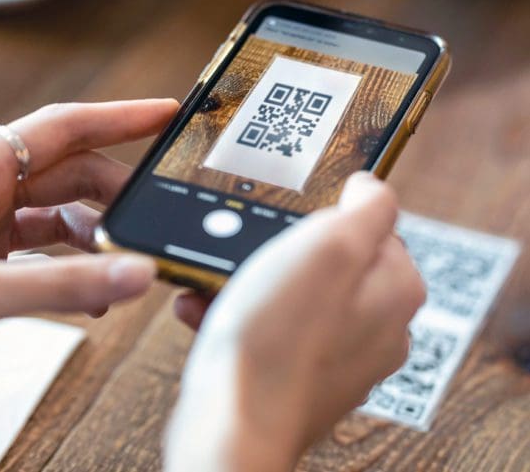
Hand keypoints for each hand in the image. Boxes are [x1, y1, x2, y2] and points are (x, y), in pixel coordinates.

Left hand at [0, 99, 178, 353]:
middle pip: (70, 172)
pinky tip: (88, 293)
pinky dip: (71, 266)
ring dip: (96, 236)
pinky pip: (41, 251)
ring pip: (58, 214)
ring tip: (123, 263)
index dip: (121, 117)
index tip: (166, 115)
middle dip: (117, 192)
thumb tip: (136, 275)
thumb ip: (59, 286)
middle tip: (156, 212)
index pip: (66, 127)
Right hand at [166, 173, 424, 471]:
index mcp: (396, 290)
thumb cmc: (278, 337)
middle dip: (283, 251)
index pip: (373, 227)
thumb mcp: (331, 245)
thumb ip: (367, 207)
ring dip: (254, 281)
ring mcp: (341, 354)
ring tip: (221, 283)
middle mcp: (378, 326)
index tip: (295, 226)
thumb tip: (370, 187)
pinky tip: (213, 312)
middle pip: (330, 261)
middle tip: (252, 252)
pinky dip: (244, 313)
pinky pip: (275, 326)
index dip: (328, 218)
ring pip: (296, 293)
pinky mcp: (303, 372)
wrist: (233, 422)